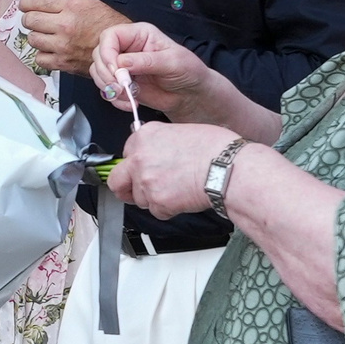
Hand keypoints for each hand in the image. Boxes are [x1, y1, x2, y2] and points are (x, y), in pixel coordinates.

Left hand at [14, 0, 125, 76]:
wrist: (122, 48)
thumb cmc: (108, 25)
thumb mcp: (88, 3)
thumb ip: (63, 3)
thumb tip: (39, 3)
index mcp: (72, 6)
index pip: (34, 2)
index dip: (26, 4)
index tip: (26, 6)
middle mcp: (65, 25)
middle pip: (29, 20)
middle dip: (31, 19)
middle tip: (37, 20)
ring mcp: (63, 45)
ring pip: (32, 39)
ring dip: (37, 36)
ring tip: (47, 35)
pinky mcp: (63, 62)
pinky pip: (39, 58)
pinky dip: (43, 55)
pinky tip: (51, 50)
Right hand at [92, 21, 210, 113]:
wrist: (190, 94)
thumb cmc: (188, 71)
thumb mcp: (172, 62)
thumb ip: (147, 61)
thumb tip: (122, 63)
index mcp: (139, 34)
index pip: (111, 36)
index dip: (107, 52)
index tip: (114, 70)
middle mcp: (127, 48)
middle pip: (99, 54)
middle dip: (106, 73)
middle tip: (121, 86)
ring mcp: (122, 66)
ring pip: (98, 72)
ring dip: (109, 87)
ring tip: (128, 95)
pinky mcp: (121, 83)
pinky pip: (106, 89)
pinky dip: (114, 99)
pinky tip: (129, 102)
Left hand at [108, 120, 239, 217]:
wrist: (228, 169)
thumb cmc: (216, 148)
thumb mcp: (182, 131)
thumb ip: (160, 142)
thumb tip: (157, 151)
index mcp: (145, 136)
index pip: (126, 152)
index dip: (136, 163)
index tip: (142, 168)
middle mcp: (139, 158)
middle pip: (117, 180)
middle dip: (126, 188)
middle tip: (139, 190)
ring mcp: (145, 182)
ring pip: (139, 199)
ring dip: (153, 199)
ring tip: (177, 190)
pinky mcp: (157, 202)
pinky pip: (157, 212)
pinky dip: (168, 210)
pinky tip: (184, 198)